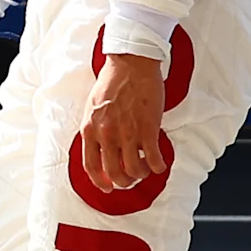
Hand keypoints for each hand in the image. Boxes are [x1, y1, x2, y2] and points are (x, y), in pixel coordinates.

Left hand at [80, 51, 167, 188]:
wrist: (131, 64)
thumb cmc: (112, 81)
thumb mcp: (92, 107)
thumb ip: (94, 128)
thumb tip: (98, 148)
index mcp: (90, 129)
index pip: (91, 166)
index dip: (100, 181)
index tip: (108, 186)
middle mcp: (106, 135)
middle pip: (113, 173)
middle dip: (124, 181)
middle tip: (130, 178)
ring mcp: (127, 133)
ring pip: (134, 170)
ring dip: (141, 174)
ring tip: (145, 169)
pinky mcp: (148, 129)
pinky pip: (153, 159)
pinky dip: (158, 167)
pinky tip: (159, 164)